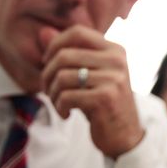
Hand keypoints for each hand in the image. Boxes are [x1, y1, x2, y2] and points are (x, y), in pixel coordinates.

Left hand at [39, 24, 142, 157]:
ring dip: (52, 93)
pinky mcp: (106, 98)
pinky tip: (66, 113)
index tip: (47, 61)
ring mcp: (113, 79)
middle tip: (48, 90)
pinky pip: (67, 96)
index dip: (55, 44)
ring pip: (62, 77)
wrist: (124, 135)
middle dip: (47, 74)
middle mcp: (116, 61)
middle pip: (63, 55)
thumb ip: (66, 52)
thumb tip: (42, 32)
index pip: (77, 32)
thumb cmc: (99, 100)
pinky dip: (59, 106)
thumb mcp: (86, 74)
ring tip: (58, 103)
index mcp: (113, 49)